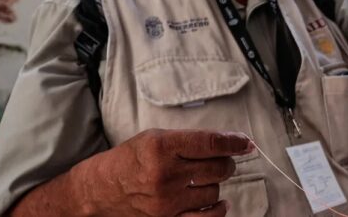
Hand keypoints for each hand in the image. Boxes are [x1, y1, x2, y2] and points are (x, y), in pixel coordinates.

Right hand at [80, 129, 252, 215]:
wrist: (101, 189)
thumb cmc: (131, 159)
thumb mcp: (156, 138)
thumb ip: (191, 140)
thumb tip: (229, 142)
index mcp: (162, 147)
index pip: (211, 143)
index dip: (234, 142)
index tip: (245, 142)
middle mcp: (166, 174)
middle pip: (218, 168)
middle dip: (226, 162)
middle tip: (221, 160)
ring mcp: (167, 201)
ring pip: (214, 191)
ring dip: (214, 184)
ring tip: (201, 179)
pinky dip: (218, 209)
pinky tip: (218, 202)